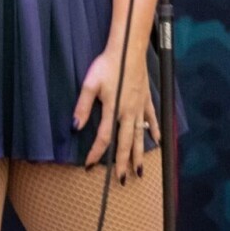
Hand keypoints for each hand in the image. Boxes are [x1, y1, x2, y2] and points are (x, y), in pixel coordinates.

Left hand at [72, 46, 160, 180]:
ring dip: (138, 155)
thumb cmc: (107, 65)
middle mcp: (128, 113)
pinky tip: (156, 141)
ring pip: (139, 136)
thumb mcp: (90, 83)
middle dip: (122, 163)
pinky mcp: (146, 99)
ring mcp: (139, 107)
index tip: (90, 165)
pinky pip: (151, 119)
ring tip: (138, 172)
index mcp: (112, 110)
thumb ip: (82, 106)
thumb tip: (75, 126)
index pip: (103, 138)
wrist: (128, 50)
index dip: (96, 153)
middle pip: (124, 143)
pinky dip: (154, 130)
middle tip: (120, 180)